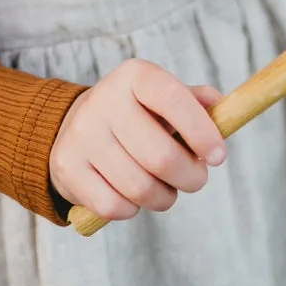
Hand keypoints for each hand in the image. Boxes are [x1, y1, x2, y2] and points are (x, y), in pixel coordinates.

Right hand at [48, 58, 225, 221]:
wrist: (74, 126)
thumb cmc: (133, 116)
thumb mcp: (160, 99)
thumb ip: (193, 101)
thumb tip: (218, 104)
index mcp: (133, 76)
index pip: (173, 99)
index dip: (202, 131)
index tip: (218, 157)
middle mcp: (103, 100)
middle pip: (161, 157)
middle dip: (190, 177)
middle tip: (194, 179)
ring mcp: (81, 134)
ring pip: (140, 188)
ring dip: (164, 197)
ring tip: (164, 189)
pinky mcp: (67, 167)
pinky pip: (114, 206)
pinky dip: (131, 209)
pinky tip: (130, 194)